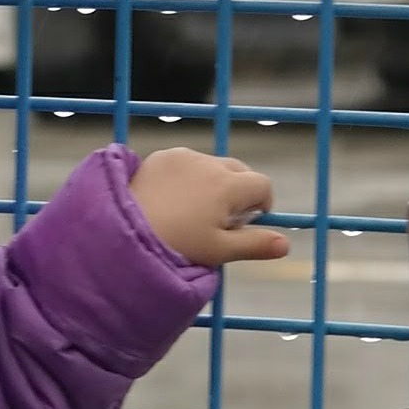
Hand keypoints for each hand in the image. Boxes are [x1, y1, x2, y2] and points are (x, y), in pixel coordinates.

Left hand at [130, 149, 288, 266]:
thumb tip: (286, 245)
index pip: (262, 185)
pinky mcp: (160, 157)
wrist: (122, 234)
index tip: (248, 221)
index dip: (261, 203)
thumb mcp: (218, 252)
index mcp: (229, 186)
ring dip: (211, 181)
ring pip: (210, 165)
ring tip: (191, 211)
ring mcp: (183, 157)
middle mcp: (210, 163)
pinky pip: (184, 163)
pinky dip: (186, 176)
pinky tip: (170, 199)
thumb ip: (254, 245)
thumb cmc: (176, 247)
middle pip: (238, 170)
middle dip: (237, 190)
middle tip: (219, 219)